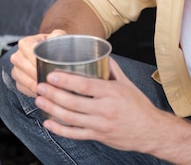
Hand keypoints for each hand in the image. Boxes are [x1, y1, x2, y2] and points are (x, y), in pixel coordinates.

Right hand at [10, 29, 66, 96]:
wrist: (51, 56)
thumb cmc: (55, 46)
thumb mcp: (58, 38)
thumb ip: (58, 36)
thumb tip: (55, 40)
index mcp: (25, 43)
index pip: (29, 51)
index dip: (38, 60)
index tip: (49, 68)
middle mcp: (17, 55)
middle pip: (23, 66)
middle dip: (36, 74)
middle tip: (49, 81)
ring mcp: (16, 69)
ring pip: (21, 78)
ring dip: (34, 84)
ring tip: (47, 89)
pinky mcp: (17, 81)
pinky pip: (22, 87)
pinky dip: (31, 91)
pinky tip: (43, 92)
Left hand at [34, 57, 164, 152]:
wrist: (151, 131)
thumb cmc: (139, 106)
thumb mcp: (127, 84)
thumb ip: (112, 69)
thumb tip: (100, 53)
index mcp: (112, 93)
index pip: (85, 86)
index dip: (65, 80)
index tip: (51, 75)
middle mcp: (105, 109)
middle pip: (73, 102)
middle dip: (52, 94)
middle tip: (39, 87)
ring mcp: (100, 124)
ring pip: (71, 118)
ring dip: (51, 109)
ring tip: (39, 101)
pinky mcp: (98, 136)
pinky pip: (75, 134)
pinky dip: (60, 130)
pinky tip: (48, 123)